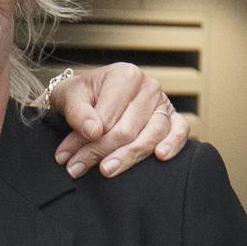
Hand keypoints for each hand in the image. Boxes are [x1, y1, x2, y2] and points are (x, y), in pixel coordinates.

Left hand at [49, 63, 188, 178]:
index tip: (66, 157)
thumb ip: (77, 112)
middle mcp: (148, 87)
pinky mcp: (174, 118)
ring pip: (151, 135)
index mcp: (125, 75)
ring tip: (106, 170)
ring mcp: (164, 103)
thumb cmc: (81, 95)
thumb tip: (93, 132)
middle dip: (99, 152)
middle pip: (127, 129)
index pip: (108, 117)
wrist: (91, 94)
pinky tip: (160, 157)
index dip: (86, 140)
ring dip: (127, 157)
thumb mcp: (69, 96)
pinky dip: (172, 144)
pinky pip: (179, 132)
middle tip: (76, 169)